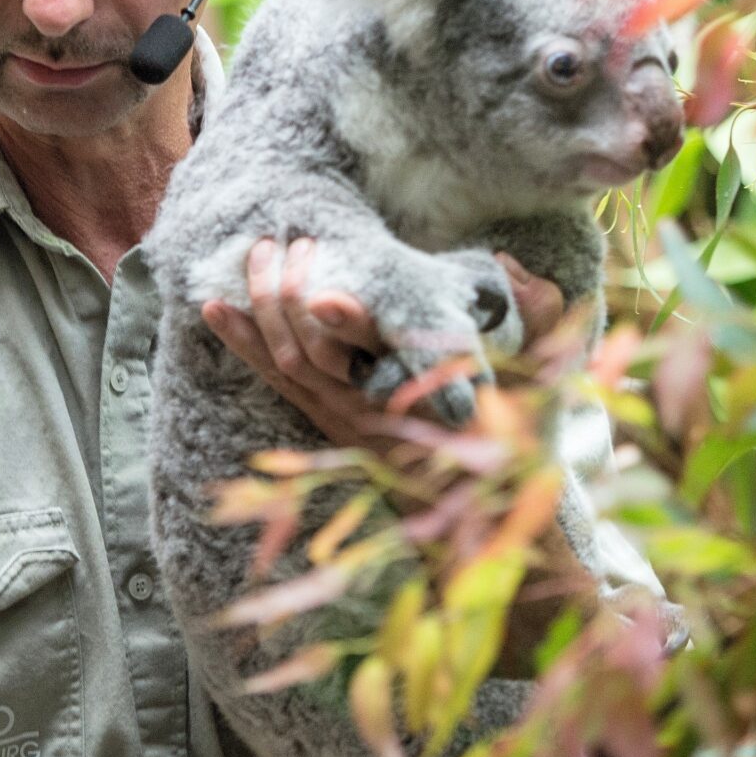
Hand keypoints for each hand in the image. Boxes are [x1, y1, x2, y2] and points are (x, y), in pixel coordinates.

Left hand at [201, 240, 570, 447]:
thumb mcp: (540, 374)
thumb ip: (538, 313)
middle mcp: (378, 411)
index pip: (381, 354)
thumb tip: (515, 263)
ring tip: (253, 253)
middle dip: (291, 300)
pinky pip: (275, 380)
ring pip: (288, 364)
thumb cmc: (511, 436)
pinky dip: (243, 342)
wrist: (476, 514)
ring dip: (262, 309)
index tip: (321, 296)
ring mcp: (344, 420)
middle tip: (280, 243)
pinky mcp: (325, 422)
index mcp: (426, 392)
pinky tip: (215, 307)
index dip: (348, 324)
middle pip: (316, 356)